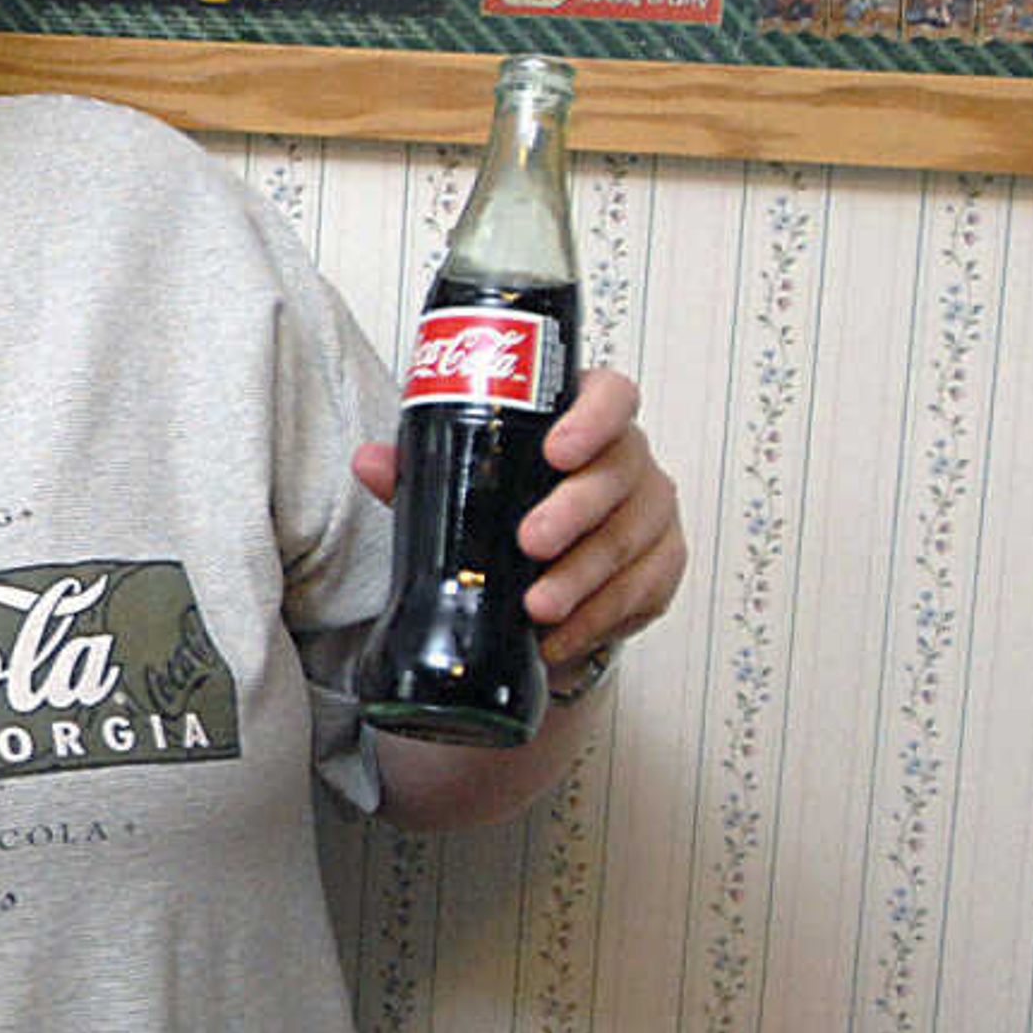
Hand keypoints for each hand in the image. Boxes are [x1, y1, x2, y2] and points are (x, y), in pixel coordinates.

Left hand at [352, 364, 684, 678]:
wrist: (543, 579)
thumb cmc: (509, 509)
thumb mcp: (462, 485)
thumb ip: (420, 471)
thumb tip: (370, 462)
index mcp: (584, 421)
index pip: (609, 397)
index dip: (592, 419)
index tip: (557, 450)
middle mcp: (629, 460)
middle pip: (618, 474)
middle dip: (574, 511)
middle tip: (530, 543)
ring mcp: (652, 513)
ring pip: (628, 540)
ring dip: (583, 578)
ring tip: (538, 606)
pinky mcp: (662, 567)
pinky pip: (640, 592)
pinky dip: (597, 619)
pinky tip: (561, 636)